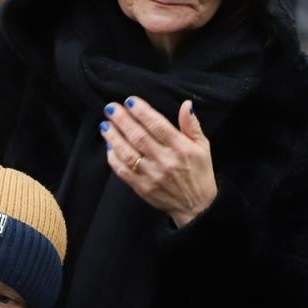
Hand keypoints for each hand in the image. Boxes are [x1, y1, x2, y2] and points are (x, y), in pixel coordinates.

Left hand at [99, 97, 216, 227]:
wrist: (196, 206)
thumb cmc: (199, 172)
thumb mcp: (203, 146)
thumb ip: (191, 125)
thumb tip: (186, 104)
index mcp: (181, 148)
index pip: (157, 125)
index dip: (142, 112)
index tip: (130, 101)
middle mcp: (165, 160)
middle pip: (139, 137)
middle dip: (122, 121)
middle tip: (110, 108)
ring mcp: (152, 175)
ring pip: (128, 153)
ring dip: (114, 138)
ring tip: (105, 125)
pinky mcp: (142, 188)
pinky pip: (123, 172)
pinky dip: (114, 159)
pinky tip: (109, 147)